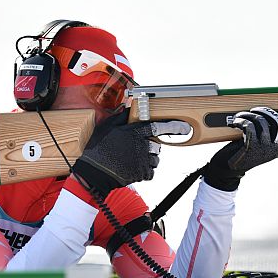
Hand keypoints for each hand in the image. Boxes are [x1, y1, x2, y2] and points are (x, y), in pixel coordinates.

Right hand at [73, 110, 190, 194]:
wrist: (93, 171)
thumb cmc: (99, 148)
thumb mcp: (107, 127)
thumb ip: (121, 116)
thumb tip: (129, 104)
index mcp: (134, 132)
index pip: (158, 127)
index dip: (173, 126)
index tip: (183, 127)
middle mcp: (141, 146)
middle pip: (157, 145)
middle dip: (151, 147)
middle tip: (138, 149)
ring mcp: (142, 161)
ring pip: (155, 160)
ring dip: (148, 159)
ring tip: (133, 160)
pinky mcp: (141, 174)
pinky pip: (151, 172)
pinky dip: (145, 171)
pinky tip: (133, 169)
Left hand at [203, 107, 277, 190]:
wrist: (227, 170)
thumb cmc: (241, 155)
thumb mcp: (258, 147)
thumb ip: (266, 135)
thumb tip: (268, 115)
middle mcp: (274, 150)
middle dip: (266, 112)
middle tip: (255, 110)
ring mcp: (263, 149)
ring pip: (262, 122)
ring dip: (249, 115)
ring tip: (241, 116)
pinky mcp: (250, 147)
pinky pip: (249, 126)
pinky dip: (241, 120)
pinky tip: (236, 122)